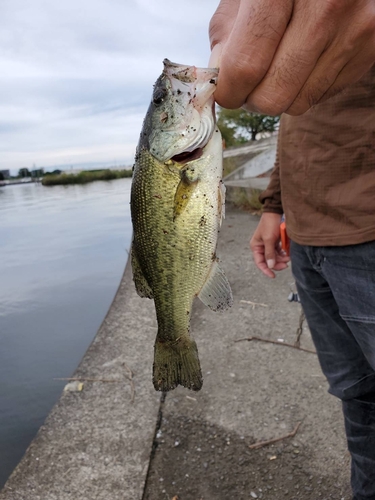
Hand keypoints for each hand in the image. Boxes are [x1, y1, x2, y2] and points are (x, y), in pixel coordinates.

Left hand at [209, 0, 374, 114]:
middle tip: (250, 84)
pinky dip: (308, 86)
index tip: (226, 92)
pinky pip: (325, 94)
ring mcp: (354, 25)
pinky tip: (307, 58)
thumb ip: (227, 35)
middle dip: (252, 100)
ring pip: (299, 103)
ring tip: (280, 64)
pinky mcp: (372, 42)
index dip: (229, 91)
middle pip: (273, 96)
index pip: (246, 65)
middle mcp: (325, 4)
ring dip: (281, 94)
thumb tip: (221, 82)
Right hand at [250, 213, 289, 277]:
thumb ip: (269, 253)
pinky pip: (279, 252)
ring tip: (288, 257)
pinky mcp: (275, 242)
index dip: (266, 270)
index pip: (259, 262)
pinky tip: (288, 253)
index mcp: (256, 247)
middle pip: (268, 261)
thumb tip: (270, 266)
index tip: (273, 275)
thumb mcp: (269, 239)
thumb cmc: (270, 224)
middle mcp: (261, 247)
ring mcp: (268, 245)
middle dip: (277, 264)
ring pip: (275, 257)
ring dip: (281, 259)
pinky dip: (283, 254)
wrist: (275, 212)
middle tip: (286, 265)